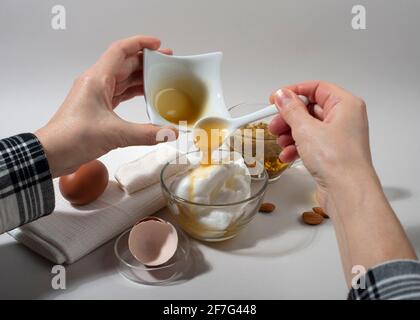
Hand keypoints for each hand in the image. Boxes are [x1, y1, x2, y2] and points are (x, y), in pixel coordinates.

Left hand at [35, 35, 177, 177]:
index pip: (120, 51)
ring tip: (161, 78)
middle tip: (167, 63)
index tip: (158, 44)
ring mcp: (96, 95)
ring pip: (123, 79)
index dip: (140, 43)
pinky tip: (147, 97)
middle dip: (147, 61)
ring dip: (141, 78)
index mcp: (97, 79)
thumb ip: (146, 133)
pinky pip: (119, 94)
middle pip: (125, 64)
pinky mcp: (97, 108)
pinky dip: (134, 93)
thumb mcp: (115, 134)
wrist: (52, 153)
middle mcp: (96, 83)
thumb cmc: (72, 136)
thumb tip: (170, 133)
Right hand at [268, 81, 372, 207]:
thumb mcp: (306, 129)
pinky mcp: (332, 154)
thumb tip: (282, 95)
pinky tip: (287, 156)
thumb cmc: (337, 160)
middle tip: (274, 125)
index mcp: (345, 105)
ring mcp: (339, 138)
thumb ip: (291, 109)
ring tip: (280, 142)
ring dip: (290, 134)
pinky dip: (297, 148)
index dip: (294, 91)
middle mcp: (345, 119)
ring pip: (308, 128)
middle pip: (310, 109)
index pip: (317, 88)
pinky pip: (311, 144)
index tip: (276, 98)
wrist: (347, 192)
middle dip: (289, 118)